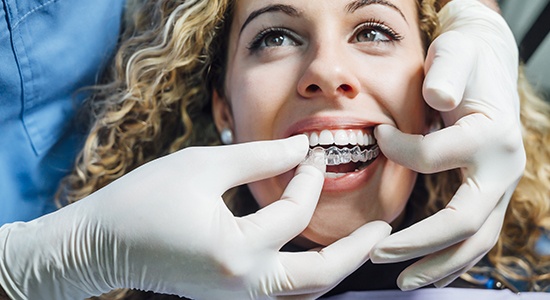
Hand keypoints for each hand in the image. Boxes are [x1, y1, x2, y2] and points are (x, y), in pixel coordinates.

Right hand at [0, 135, 389, 299]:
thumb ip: (258, 157)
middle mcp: (242, 284)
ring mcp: (235, 297)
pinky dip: (305, 274)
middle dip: (355, 252)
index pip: (294, 212)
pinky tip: (314, 251)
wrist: (99, 245)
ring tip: (358, 244)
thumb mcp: (203, 166)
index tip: (312, 151)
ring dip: (333, 267)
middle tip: (382, 230)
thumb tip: (300, 148)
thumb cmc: (143, 200)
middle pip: (318, 276)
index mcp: (236, 251)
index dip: (307, 177)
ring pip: (302, 292)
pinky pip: (281, 291)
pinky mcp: (227, 296)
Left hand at [369, 0, 525, 289]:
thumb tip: (437, 99)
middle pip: (464, 222)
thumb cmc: (464, 61)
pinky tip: (425, 267)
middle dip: (418, 244)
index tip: (376, 136)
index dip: (399, 151)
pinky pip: (474, 235)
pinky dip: (450, 256)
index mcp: (491, 136)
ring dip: (437, 264)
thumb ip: (447, 75)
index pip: (435, 158)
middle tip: (377, 255)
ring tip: (403, 281)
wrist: (486, 64)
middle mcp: (503, 168)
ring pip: (475, 241)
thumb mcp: (455, 55)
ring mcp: (499, 186)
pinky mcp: (489, 193)